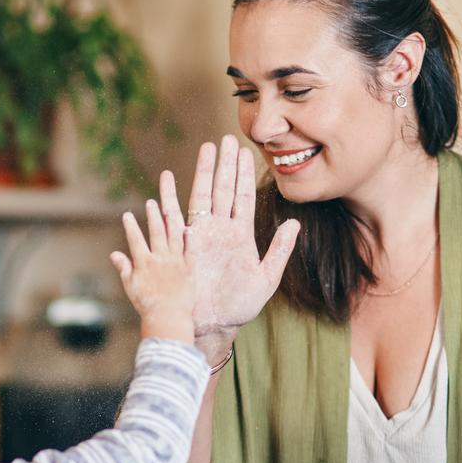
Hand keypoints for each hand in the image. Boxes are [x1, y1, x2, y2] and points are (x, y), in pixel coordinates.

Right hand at [111, 199, 194, 343]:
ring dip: (169, 220)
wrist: (168, 317)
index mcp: (144, 263)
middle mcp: (160, 259)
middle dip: (152, 216)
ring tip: (167, 207)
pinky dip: (189, 239)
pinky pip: (190, 251)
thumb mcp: (131, 287)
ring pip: (173, 236)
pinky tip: (189, 228)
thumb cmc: (147, 306)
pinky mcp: (189, 269)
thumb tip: (114, 254)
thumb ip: (124, 268)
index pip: (135, 240)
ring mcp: (176, 262)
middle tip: (151, 202)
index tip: (127, 214)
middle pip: (156, 232)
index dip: (131, 226)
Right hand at [158, 135, 299, 339]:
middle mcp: (220, 231)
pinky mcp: (185, 247)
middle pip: (223, 189)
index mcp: (240, 235)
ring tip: (206, 149)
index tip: (246, 151)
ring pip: (203, 196)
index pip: (243, 197)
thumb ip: (279, 249)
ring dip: (204, 172)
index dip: (244, 174)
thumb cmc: (240, 305)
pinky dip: (171, 198)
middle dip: (225, 164)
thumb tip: (294, 222)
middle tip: (226, 138)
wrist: (214, 324)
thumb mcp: (267, 278)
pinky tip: (167, 179)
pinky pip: (176, 218)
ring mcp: (202, 236)